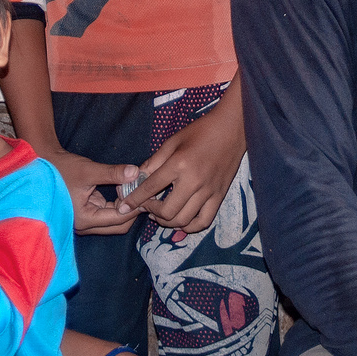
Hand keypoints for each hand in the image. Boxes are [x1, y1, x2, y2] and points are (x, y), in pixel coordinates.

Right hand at [46, 149, 141, 234]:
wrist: (43, 165)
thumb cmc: (62, 169)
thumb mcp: (89, 170)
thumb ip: (113, 173)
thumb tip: (136, 172)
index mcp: (84, 219)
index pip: (119, 219)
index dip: (135, 206)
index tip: (147, 192)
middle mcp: (84, 225)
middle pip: (118, 225)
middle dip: (132, 209)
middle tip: (142, 191)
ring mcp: (85, 221)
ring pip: (113, 221)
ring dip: (124, 206)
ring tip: (132, 187)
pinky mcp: (86, 213)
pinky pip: (107, 213)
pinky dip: (116, 203)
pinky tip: (121, 188)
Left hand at [121, 87, 244, 233]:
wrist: (232, 129)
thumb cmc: (200, 131)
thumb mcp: (173, 141)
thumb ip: (154, 161)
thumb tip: (137, 178)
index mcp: (179, 164)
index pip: (151, 188)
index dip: (134, 200)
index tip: (124, 207)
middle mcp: (194, 181)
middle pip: (167, 211)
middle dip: (151, 212)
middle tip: (145, 207)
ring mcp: (209, 191)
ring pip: (184, 220)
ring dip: (167, 222)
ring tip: (160, 215)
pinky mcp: (220, 196)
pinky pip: (204, 221)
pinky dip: (190, 227)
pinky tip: (181, 221)